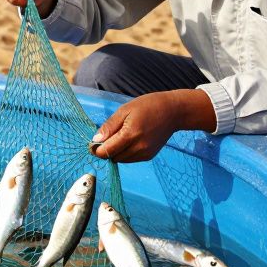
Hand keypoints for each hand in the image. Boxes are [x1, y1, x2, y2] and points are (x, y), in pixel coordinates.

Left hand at [91, 90, 217, 162]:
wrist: (173, 112)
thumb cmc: (148, 106)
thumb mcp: (125, 110)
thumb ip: (109, 126)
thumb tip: (95, 140)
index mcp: (131, 134)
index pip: (106, 151)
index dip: (96, 149)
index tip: (92, 143)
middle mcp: (139, 147)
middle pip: (112, 157)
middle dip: (105, 149)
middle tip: (107, 136)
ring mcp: (145, 153)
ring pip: (120, 160)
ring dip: (115, 152)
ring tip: (121, 135)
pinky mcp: (149, 156)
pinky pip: (130, 159)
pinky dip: (125, 152)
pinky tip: (130, 139)